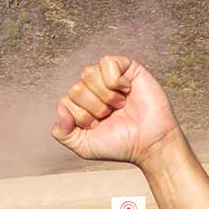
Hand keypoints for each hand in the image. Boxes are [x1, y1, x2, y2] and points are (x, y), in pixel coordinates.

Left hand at [51, 55, 180, 166]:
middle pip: (76, 88)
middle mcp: (93, 89)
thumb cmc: (120, 145)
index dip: (81, 117)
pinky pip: (107, 62)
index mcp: (81, 105)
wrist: (149, 143)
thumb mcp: (84, 146)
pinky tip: (126, 90)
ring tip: (120, 105)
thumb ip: (62, 132)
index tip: (98, 127)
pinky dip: (115, 80)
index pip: (66, 102)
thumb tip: (60, 107)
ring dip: (105, 96)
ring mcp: (109, 78)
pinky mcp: (126, 68)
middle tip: (111, 116)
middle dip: (94, 108)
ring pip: (88, 73)